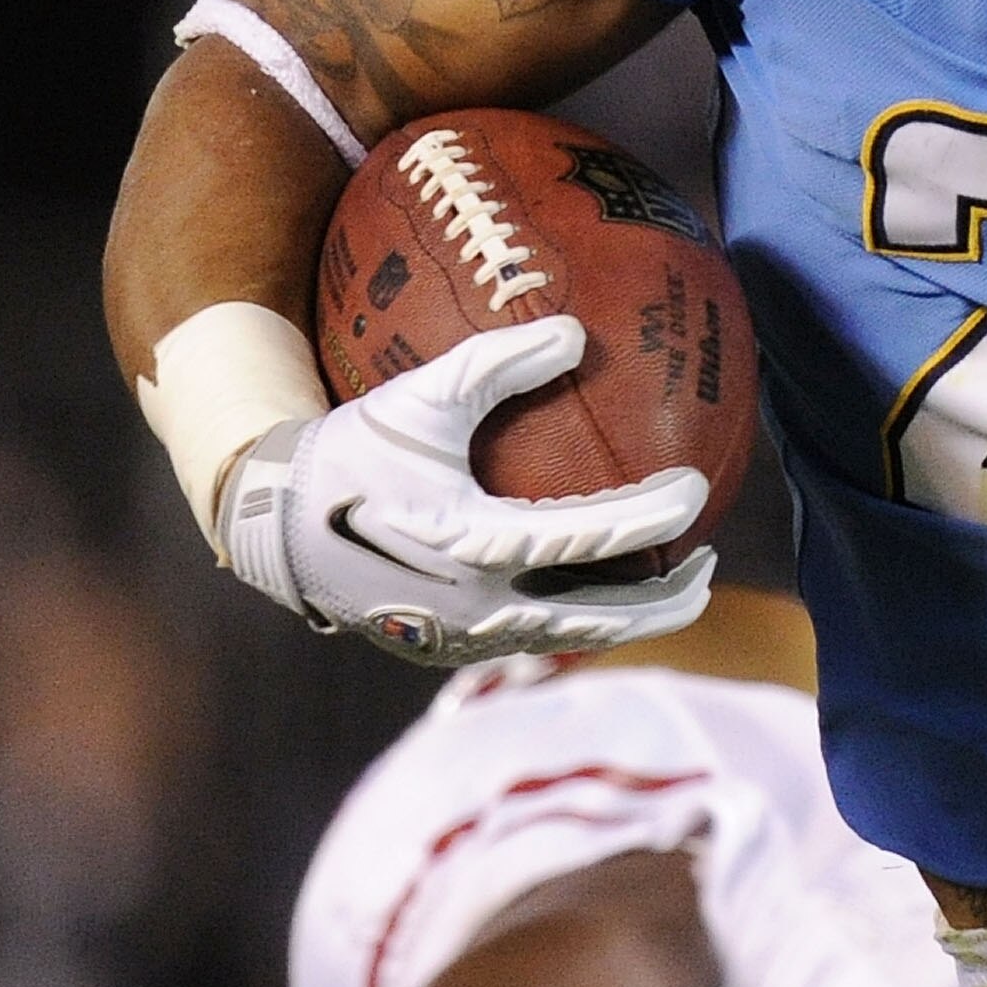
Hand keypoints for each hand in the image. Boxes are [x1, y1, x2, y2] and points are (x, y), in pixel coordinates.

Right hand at [213, 316, 713, 666]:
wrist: (276, 527)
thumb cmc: (354, 453)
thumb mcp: (418, 398)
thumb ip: (495, 362)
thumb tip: (577, 333)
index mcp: (467, 543)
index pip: (584, 540)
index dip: (648, 518)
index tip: (694, 487)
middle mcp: (472, 605)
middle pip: (597, 619)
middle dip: (665, 599)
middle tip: (710, 561)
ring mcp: (464, 639)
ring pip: (574, 640)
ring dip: (635, 618)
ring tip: (683, 583)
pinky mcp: (453, 652)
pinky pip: (541, 643)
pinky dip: (588, 624)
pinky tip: (618, 593)